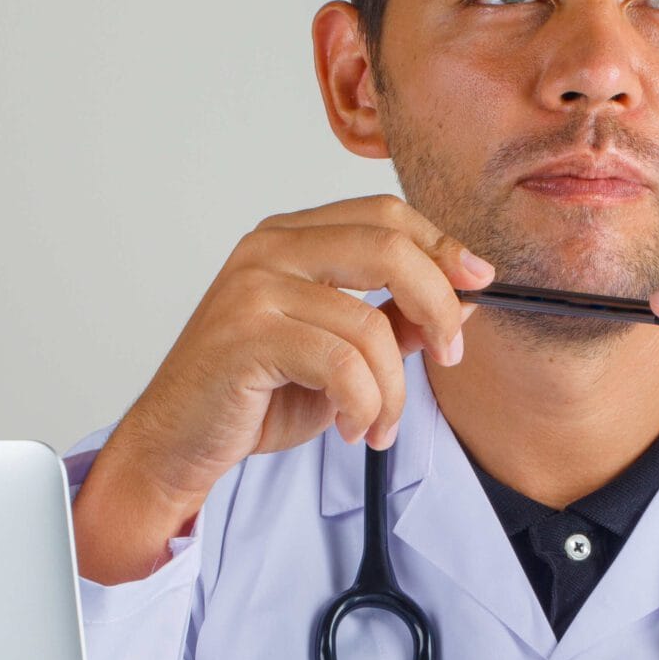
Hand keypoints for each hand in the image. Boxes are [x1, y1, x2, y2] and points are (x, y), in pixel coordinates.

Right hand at [74, 196, 488, 583]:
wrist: (178, 443)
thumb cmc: (252, 397)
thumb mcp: (339, 357)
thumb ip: (391, 325)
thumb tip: (462, 309)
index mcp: (291, 238)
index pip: (385, 216)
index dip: (442, 245)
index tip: (480, 281)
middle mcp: (270, 249)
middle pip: (389, 246)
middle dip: (438, 304)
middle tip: (451, 357)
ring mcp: (254, 288)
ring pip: (371, 325)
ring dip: (392, 390)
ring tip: (378, 425)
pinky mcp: (247, 336)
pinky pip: (342, 366)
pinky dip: (363, 406)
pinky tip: (349, 426)